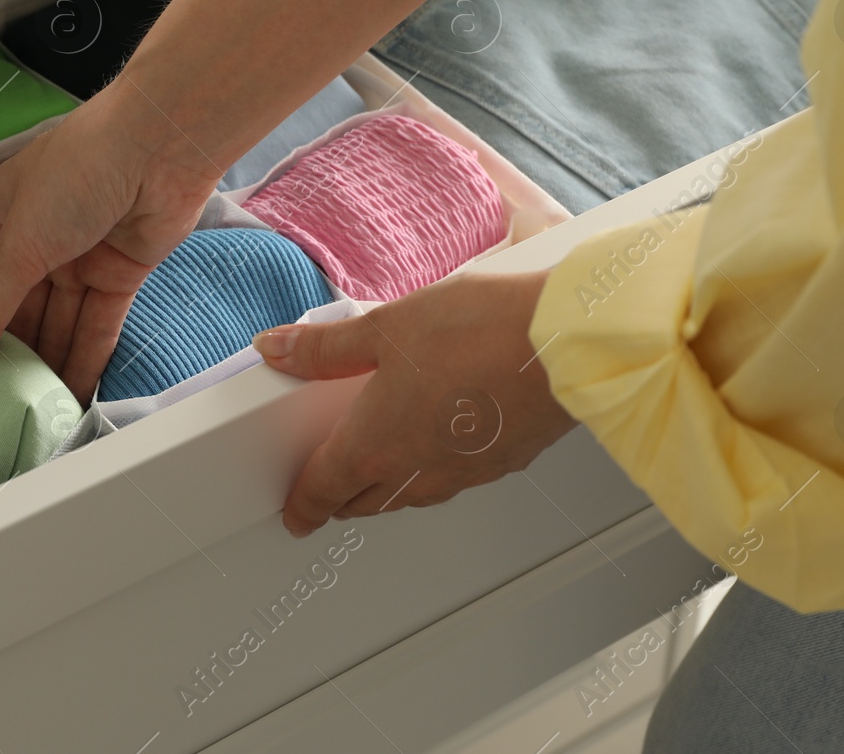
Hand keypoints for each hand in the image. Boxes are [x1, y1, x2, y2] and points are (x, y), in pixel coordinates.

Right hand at [0, 85, 217, 399]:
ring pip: (61, 325)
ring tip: (33, 417)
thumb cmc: (81, 169)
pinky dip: (88, 358)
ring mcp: (82, 258)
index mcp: (2, 221)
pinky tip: (73, 396)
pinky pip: (99, 325)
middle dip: (12, 360)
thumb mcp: (19, 244)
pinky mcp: (122, 273)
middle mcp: (40, 241)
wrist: (160, 147)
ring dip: (50, 367)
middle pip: (21, 314)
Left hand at [255, 270, 575, 536]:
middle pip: (365, 502)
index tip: (295, 516)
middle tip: (327, 491)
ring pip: (411, 497)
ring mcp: (462, 474)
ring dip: (386, 490)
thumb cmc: (481, 332)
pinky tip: (440, 440)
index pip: (324, 490)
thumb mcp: (386, 327)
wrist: (564, 346)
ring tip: (377, 466)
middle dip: (340, 498)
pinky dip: (433, 472)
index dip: (302, 505)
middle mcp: (417, 472)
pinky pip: (453, 481)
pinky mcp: (501, 464)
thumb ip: (327, 347)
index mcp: (375, 446)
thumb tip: (279, 348)